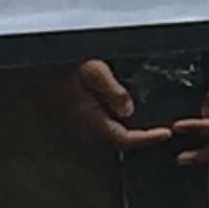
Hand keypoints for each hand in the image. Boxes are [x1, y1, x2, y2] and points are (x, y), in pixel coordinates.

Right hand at [50, 59, 170, 153]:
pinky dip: (118, 130)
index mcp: (88, 116)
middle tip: (162, 133)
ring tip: (151, 129)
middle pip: (115, 143)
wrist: (42, 64)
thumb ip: (113, 91)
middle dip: (140, 140)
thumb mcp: (96, 71)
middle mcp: (82, 125)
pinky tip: (127, 120)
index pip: (121, 138)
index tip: (165, 134)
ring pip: (107, 139)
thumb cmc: (67, 64)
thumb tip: (128, 111)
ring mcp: (77, 124)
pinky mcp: (76, 118)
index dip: (145, 139)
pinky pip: (100, 131)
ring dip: (129, 137)